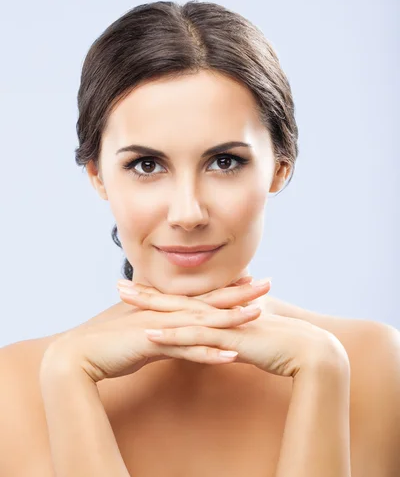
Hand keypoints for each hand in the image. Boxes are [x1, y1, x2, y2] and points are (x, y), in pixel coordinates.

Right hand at [40, 277, 269, 383]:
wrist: (80, 353)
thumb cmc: (110, 343)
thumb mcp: (143, 333)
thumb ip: (164, 330)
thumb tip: (179, 333)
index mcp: (166, 308)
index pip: (203, 295)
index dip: (228, 287)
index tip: (251, 279)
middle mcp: (167, 313)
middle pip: (210, 301)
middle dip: (240, 292)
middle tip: (268, 283)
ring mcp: (162, 327)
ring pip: (203, 321)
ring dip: (232, 319)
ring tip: (259, 314)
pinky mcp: (153, 344)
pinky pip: (187, 351)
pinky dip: (209, 353)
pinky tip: (230, 356)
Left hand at [117, 279, 348, 377]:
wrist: (308, 350)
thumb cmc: (281, 345)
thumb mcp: (249, 339)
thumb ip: (231, 337)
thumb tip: (218, 343)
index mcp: (220, 311)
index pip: (184, 300)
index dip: (160, 295)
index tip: (137, 289)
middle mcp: (218, 312)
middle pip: (176, 301)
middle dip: (146, 294)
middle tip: (118, 286)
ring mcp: (222, 323)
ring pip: (180, 313)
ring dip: (150, 308)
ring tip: (125, 301)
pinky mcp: (228, 339)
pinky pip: (195, 337)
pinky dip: (172, 335)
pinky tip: (150, 334)